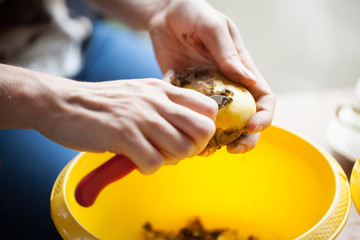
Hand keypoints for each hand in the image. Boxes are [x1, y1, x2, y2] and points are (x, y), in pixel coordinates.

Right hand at [0, 65, 216, 173]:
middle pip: (203, 130)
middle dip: (194, 147)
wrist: (63, 103)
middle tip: (175, 151)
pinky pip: (155, 163)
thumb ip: (163, 104)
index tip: (189, 136)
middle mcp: (157, 101)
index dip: (204, 128)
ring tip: (153, 156)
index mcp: (163, 89)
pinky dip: (148, 168)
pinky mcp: (124, 135)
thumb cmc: (103, 102)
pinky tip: (136, 161)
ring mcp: (141, 118)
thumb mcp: (139, 92)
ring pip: (183, 149)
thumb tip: (186, 127)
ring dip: (171, 160)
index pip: (208, 107)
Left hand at [149, 0, 274, 152]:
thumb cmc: (195, 14)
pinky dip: (187, 126)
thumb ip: (228, 54)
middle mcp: (227, 86)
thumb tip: (249, 80)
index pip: (263, 99)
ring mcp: (206, 93)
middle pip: (244, 119)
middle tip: (232, 149)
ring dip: (214, 140)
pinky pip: (189, 115)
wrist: (164, 15)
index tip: (252, 127)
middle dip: (245, 138)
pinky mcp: (185, 94)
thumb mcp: (214, 28)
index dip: (264, 117)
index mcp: (242, 70)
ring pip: (217, 124)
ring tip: (202, 149)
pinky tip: (178, 131)